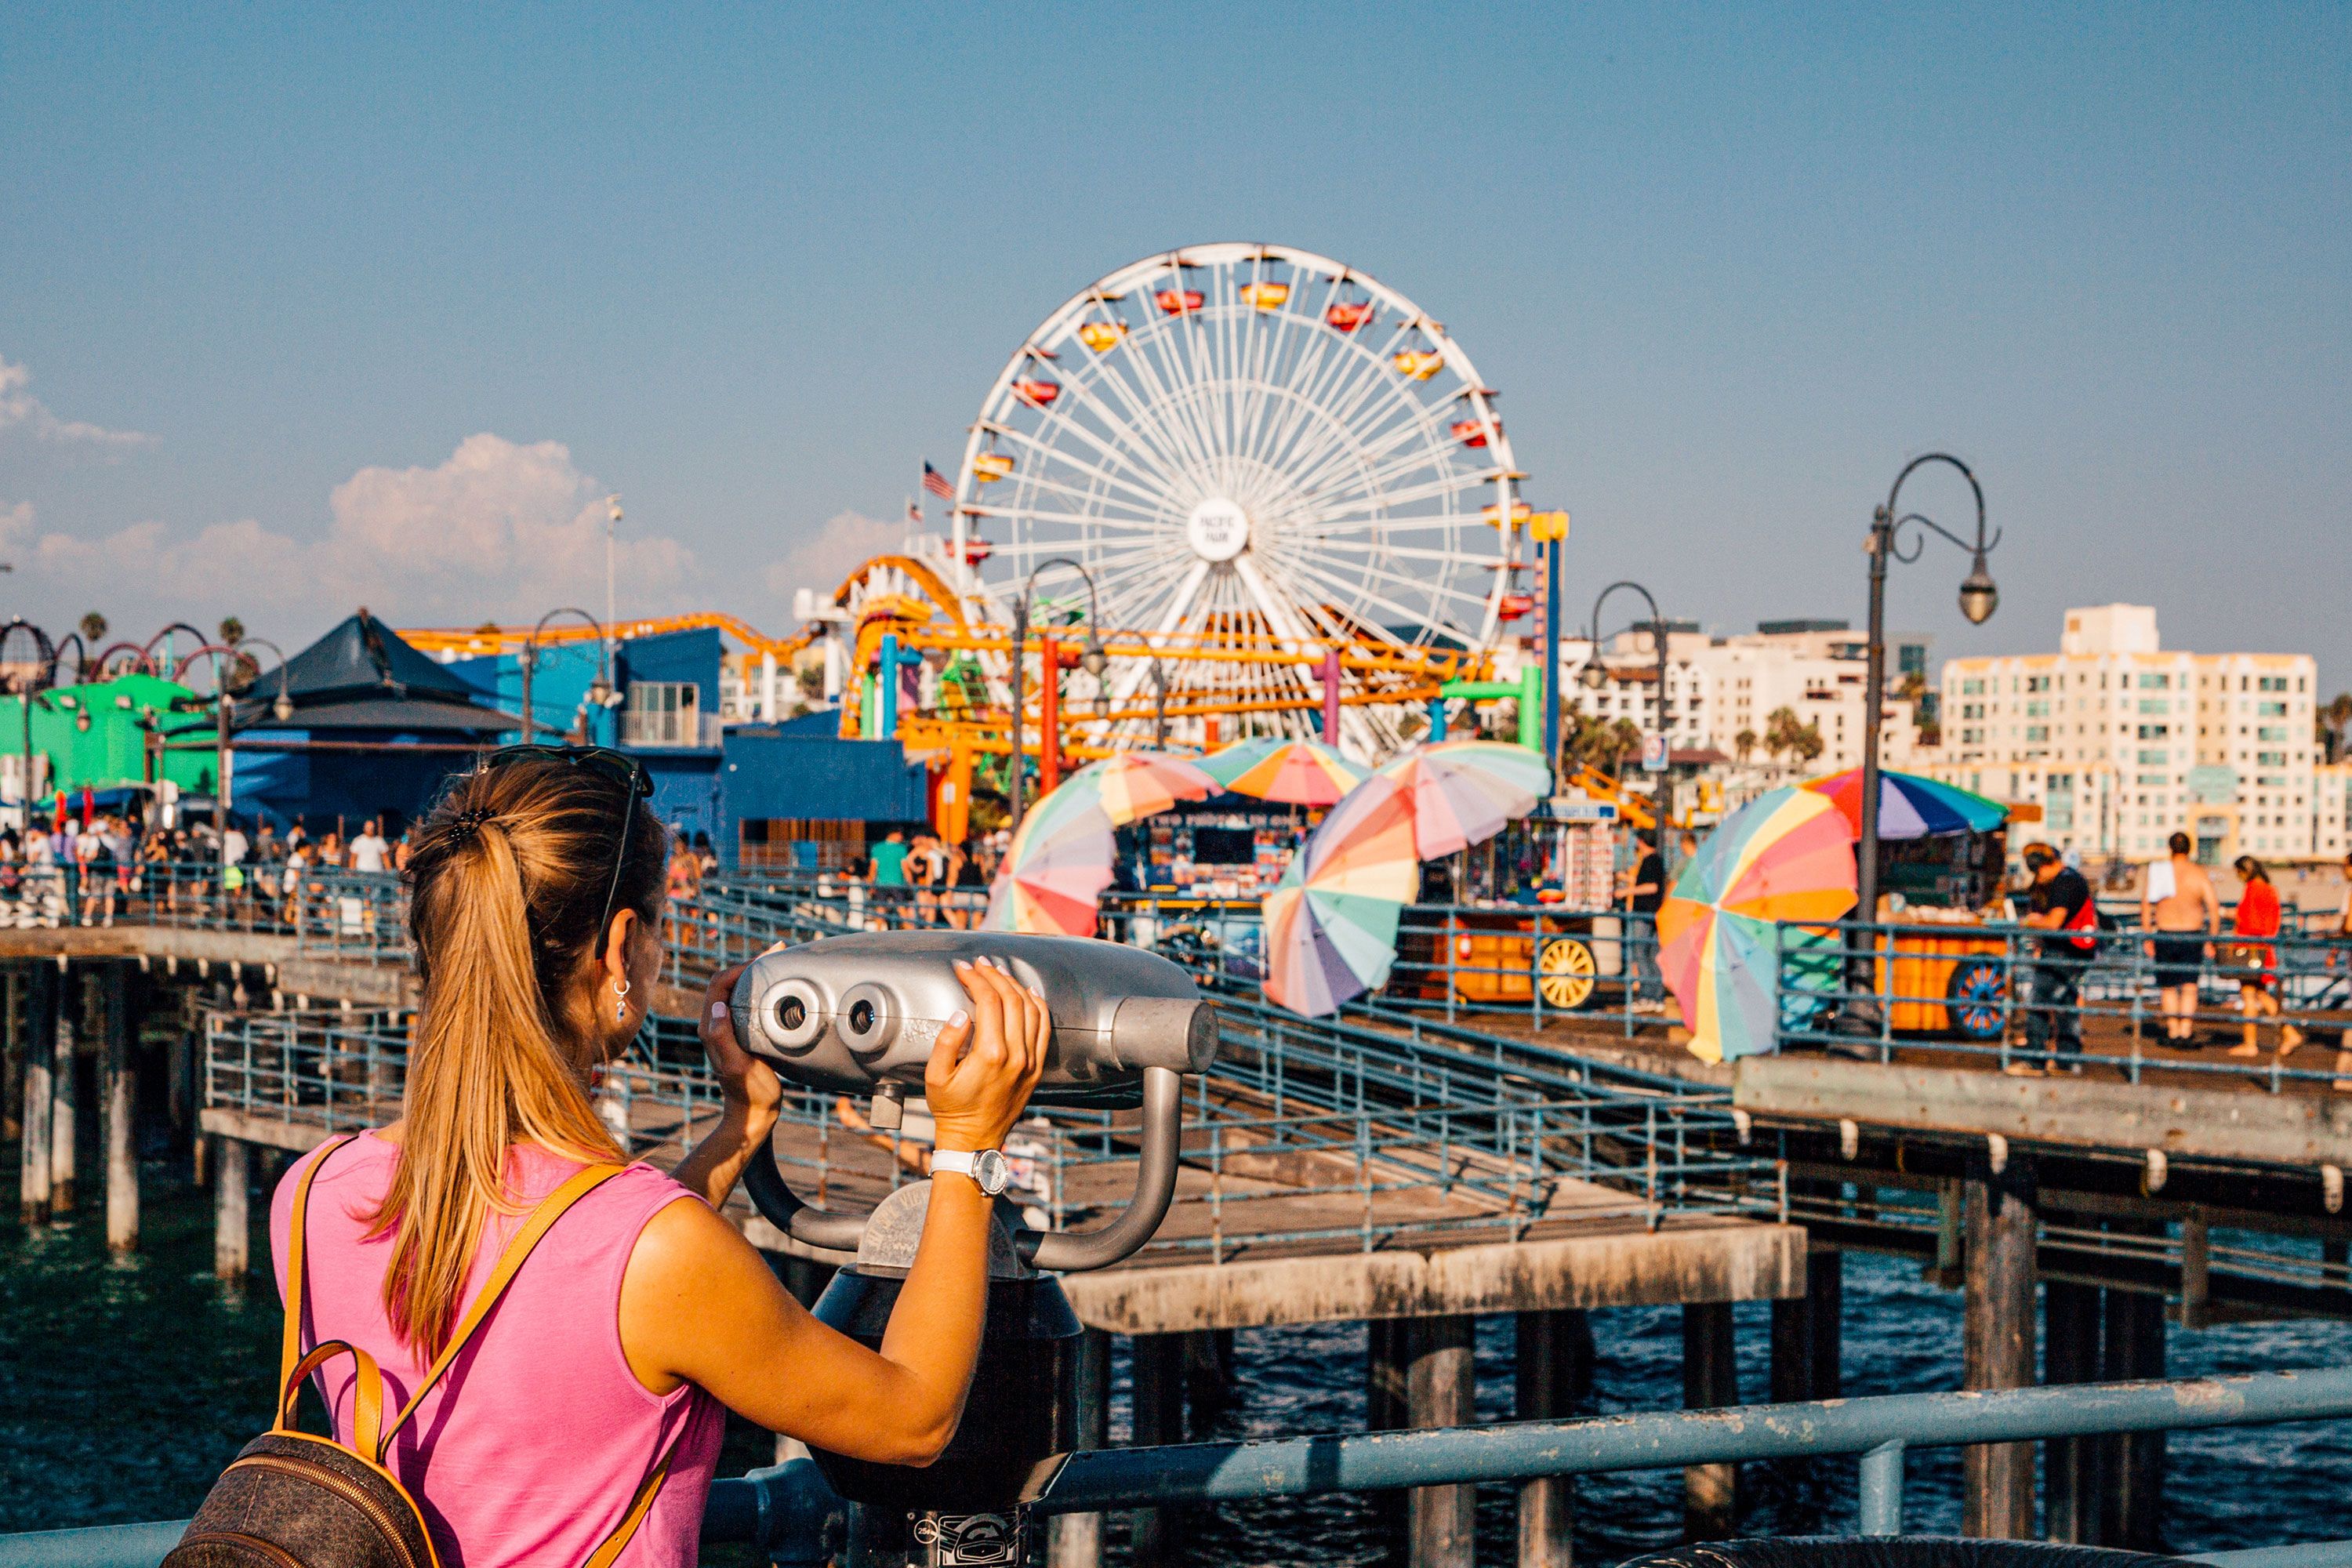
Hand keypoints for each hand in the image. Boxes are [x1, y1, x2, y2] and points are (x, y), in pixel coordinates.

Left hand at [700, 958, 782, 1121]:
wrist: (753, 1115)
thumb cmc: (750, 1093)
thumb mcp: (739, 1066)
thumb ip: (723, 1038)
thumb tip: (718, 1006)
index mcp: (710, 1028)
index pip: (719, 984)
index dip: (741, 966)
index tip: (767, 958)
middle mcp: (714, 1025)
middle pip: (726, 982)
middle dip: (749, 964)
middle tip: (777, 953)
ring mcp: (725, 1030)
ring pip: (735, 990)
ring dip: (754, 974)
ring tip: (778, 964)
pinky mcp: (738, 1035)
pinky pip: (744, 1002)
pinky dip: (759, 989)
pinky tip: (776, 988)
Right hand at [925, 957, 1047, 1153]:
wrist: (974, 1139)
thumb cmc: (951, 1108)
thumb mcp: (935, 1077)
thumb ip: (945, 1042)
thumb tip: (960, 1014)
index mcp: (991, 1054)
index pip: (988, 1001)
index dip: (975, 979)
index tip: (963, 968)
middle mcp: (1016, 1055)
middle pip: (1011, 999)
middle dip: (994, 975)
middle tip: (980, 964)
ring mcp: (1030, 1061)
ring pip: (1031, 1009)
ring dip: (1015, 985)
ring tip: (999, 973)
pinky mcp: (1036, 1068)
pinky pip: (1044, 1028)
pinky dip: (1038, 1006)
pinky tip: (1028, 992)